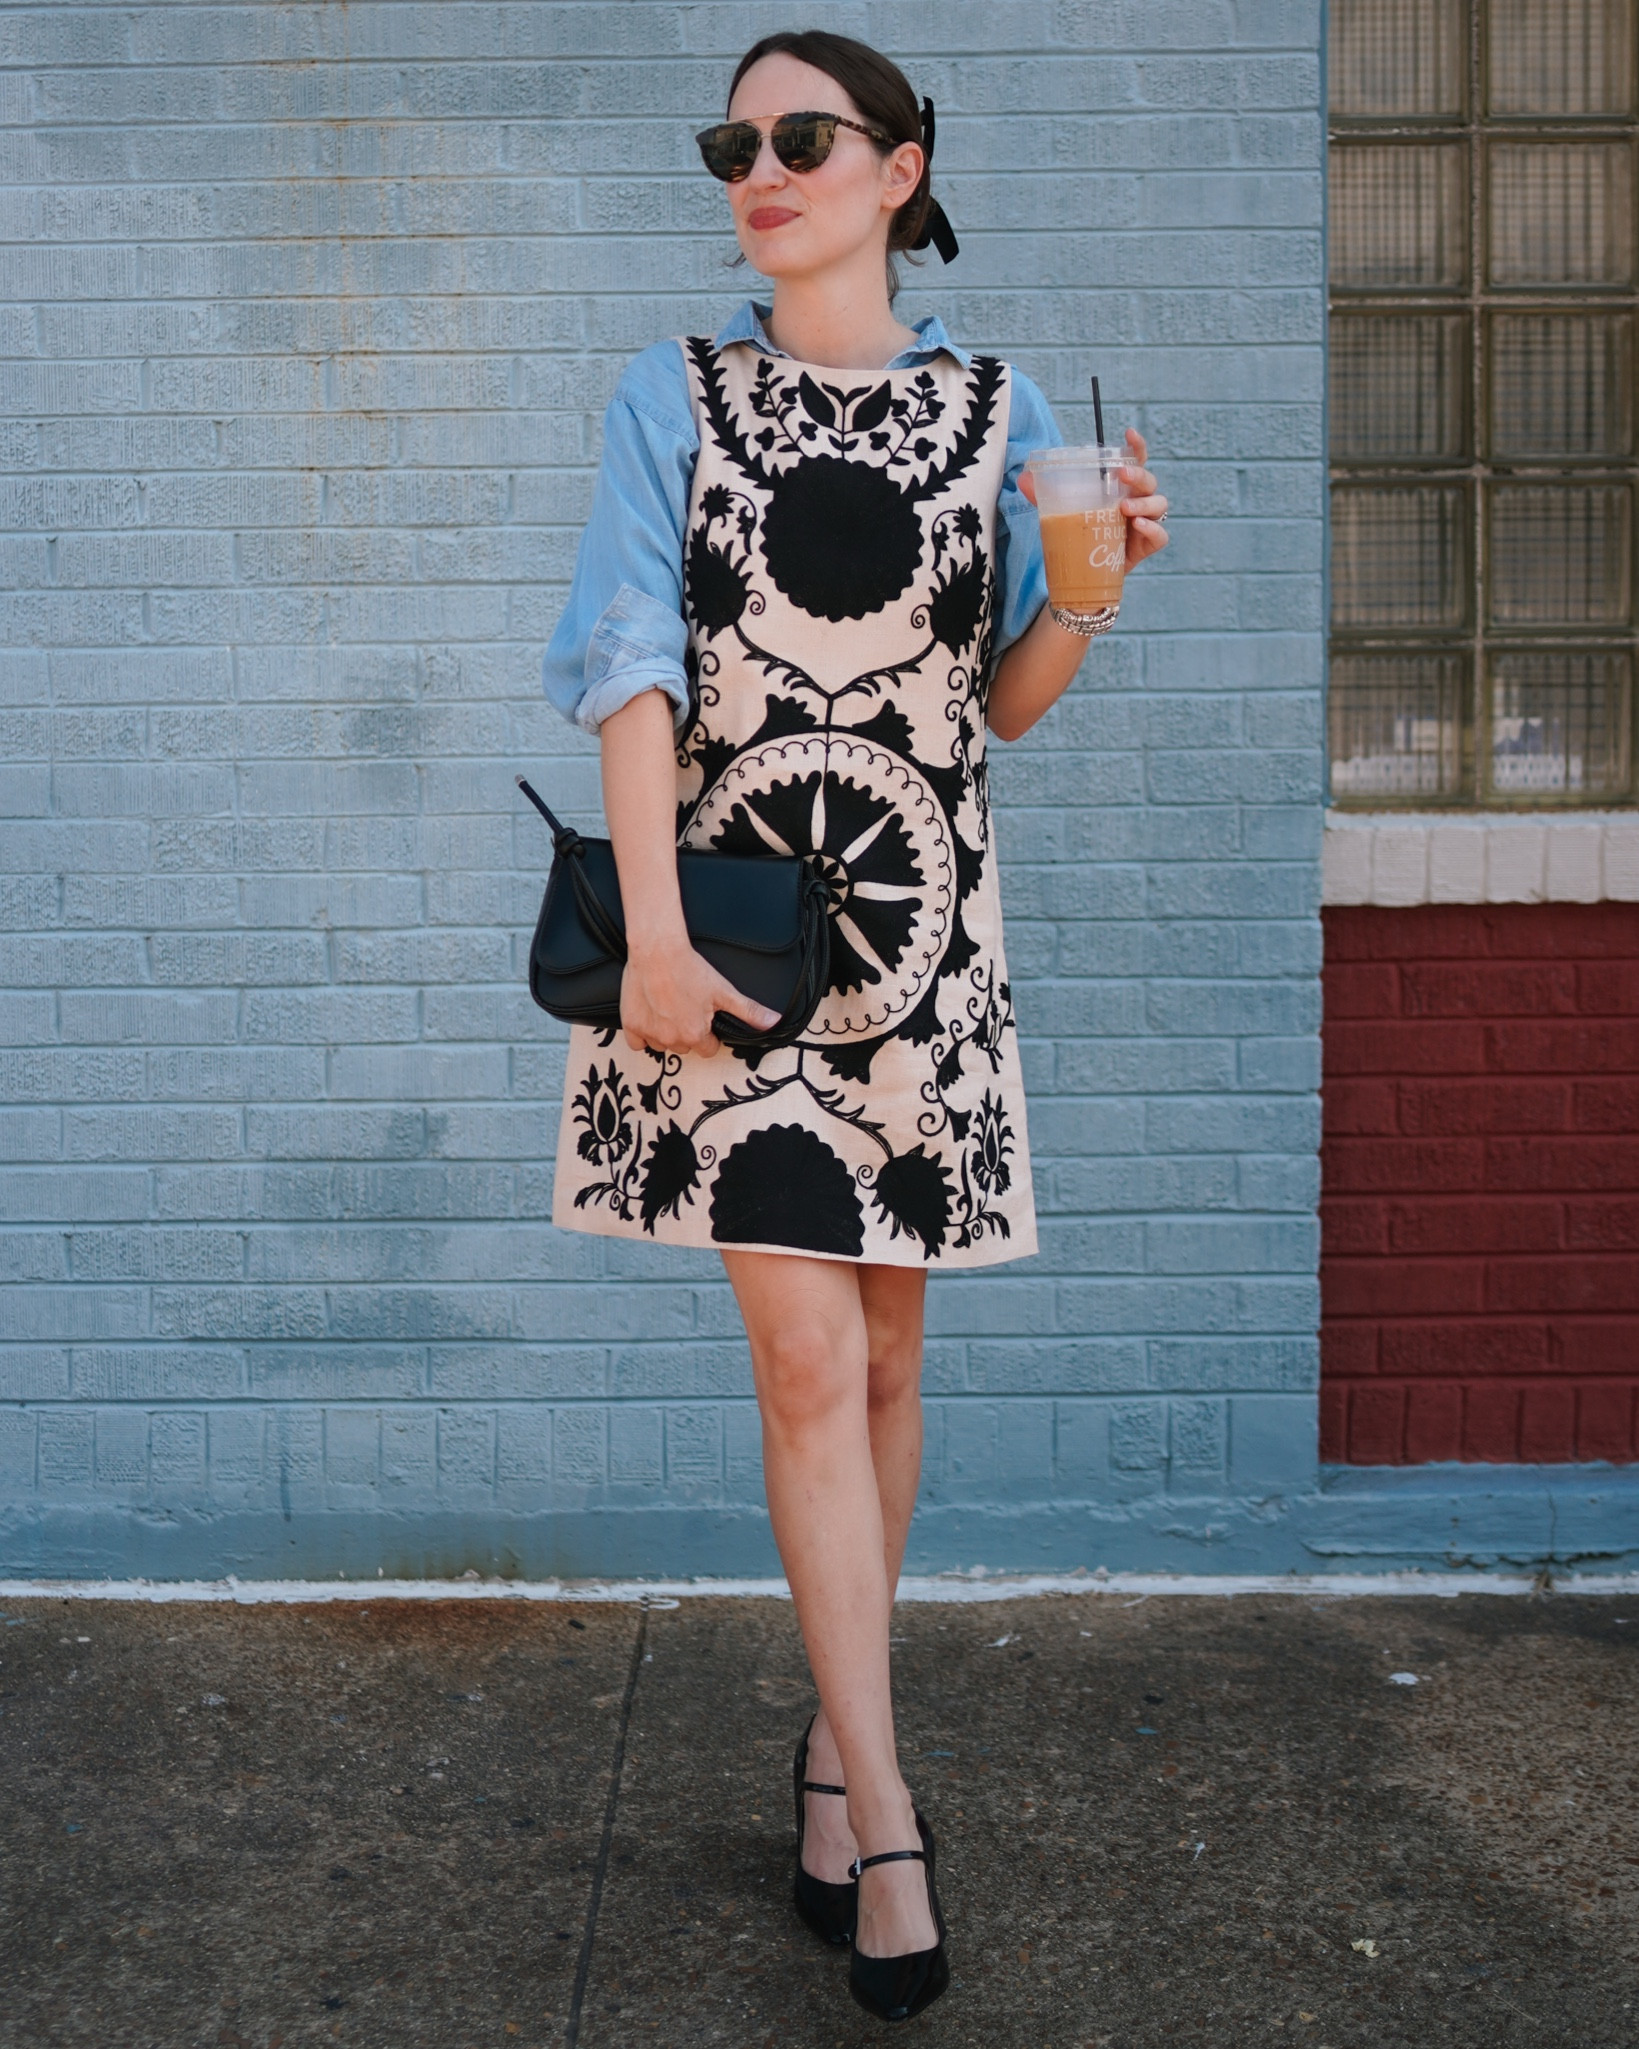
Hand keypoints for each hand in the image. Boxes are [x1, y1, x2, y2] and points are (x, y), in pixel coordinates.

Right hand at [620, 935, 779, 1057]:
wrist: (657, 951)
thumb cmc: (689, 968)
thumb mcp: (724, 991)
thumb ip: (749, 1011)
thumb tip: (773, 1022)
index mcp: (695, 1034)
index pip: (708, 1049)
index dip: (709, 1034)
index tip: (704, 1018)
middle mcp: (672, 1039)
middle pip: (685, 1047)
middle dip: (687, 1032)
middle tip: (686, 1008)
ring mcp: (650, 1034)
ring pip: (662, 1045)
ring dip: (666, 1033)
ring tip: (669, 1009)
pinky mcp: (631, 1025)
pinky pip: (638, 1043)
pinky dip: (643, 1034)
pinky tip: (651, 1017)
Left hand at [1018, 425, 1168, 570]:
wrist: (1086, 575)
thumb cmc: (1080, 536)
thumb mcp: (1061, 513)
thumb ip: (1045, 496)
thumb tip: (1023, 478)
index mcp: (1121, 488)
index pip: (1136, 461)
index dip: (1137, 446)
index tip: (1129, 434)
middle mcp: (1137, 500)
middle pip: (1149, 480)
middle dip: (1138, 475)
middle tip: (1120, 475)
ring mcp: (1144, 522)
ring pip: (1159, 504)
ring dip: (1143, 503)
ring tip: (1124, 509)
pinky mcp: (1146, 546)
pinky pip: (1160, 535)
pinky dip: (1152, 530)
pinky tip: (1138, 526)